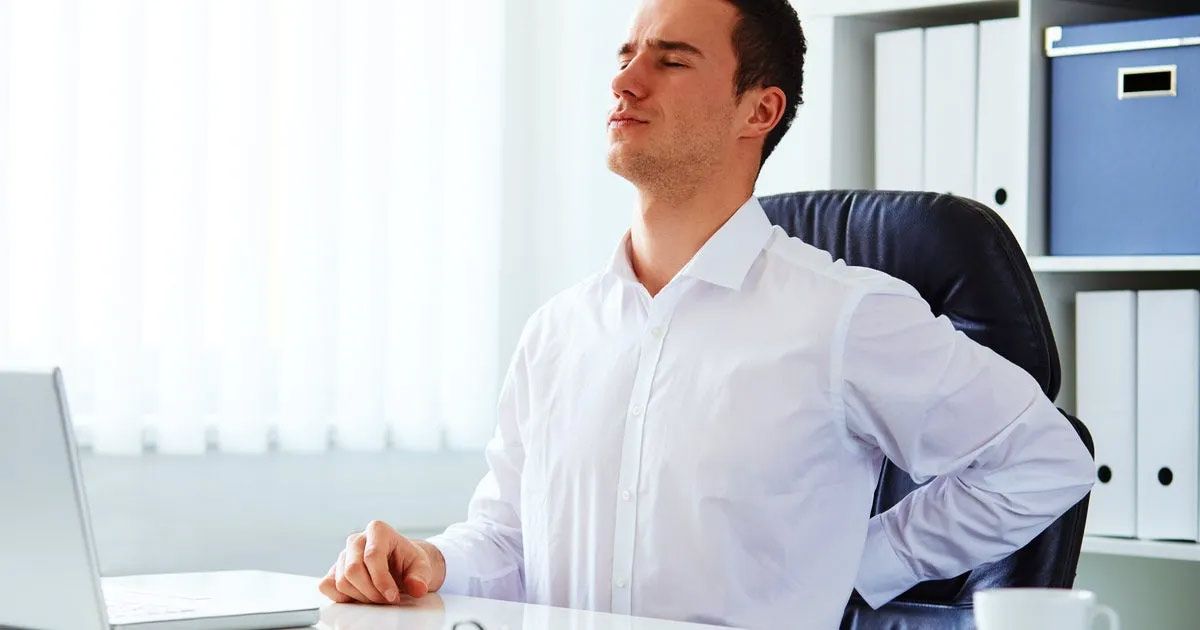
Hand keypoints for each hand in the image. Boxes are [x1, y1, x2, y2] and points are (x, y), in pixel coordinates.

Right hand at [318, 519, 445, 604]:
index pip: (372, 555)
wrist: (400, 566)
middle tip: (387, 600)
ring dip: (360, 597)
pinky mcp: (333, 570)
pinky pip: (327, 585)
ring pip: (341, 581)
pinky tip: (361, 596)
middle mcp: (357, 540)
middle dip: (371, 592)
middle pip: (353, 570)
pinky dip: (342, 597)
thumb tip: (417, 587)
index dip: (381, 580)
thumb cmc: (409, 563)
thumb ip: (420, 577)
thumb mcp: (422, 567)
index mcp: (378, 530)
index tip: (392, 596)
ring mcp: (343, 554)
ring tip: (378, 598)